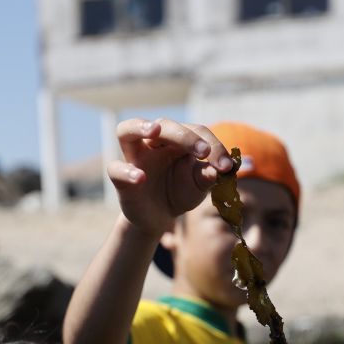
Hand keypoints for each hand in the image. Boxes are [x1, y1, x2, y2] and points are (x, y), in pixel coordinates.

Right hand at [110, 118, 233, 235]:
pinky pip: (116, 169)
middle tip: (203, 152)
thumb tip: (215, 171)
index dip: (213, 145)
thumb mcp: (198, 187)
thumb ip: (206, 178)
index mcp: (177, 140)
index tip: (227, 167)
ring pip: (127, 130)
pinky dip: (127, 171)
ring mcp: (135, 158)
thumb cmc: (179, 193)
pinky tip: (142, 178)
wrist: (159, 218)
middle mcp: (153, 142)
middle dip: (185, 136)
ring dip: (141, 126)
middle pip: (164, 124)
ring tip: (154, 130)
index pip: (196, 131)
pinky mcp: (121, 178)